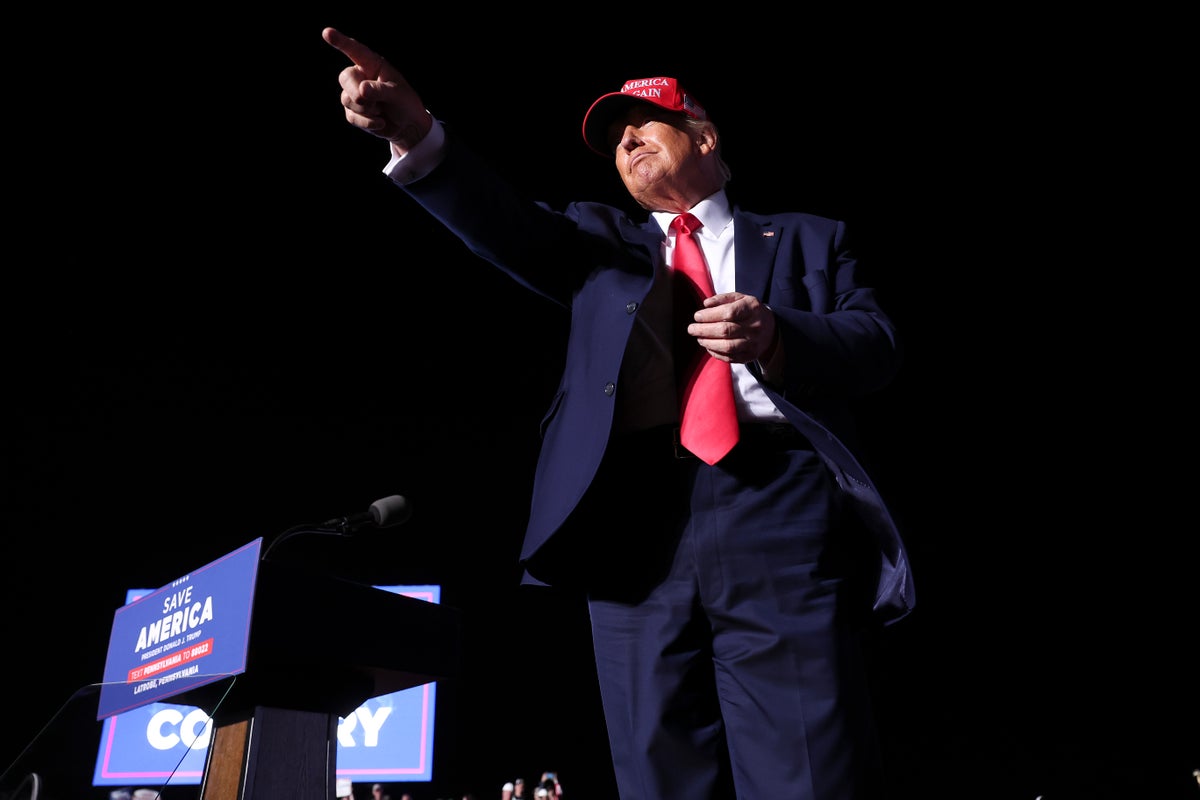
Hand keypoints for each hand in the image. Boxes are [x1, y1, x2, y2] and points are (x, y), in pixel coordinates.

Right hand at [322, 27, 432, 151]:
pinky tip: (381, 122)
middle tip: (377, 104)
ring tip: (382, 110)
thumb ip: (381, 90)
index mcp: (372, 64)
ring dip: (367, 110)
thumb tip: (362, 90)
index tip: (326, 32)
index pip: (355, 50)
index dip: (340, 41)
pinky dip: (368, 122)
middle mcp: (360, 76)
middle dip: (359, 93)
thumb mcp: (398, 94)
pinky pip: (351, 116)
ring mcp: (353, 94)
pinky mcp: (352, 111)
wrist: (407, 126)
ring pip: (347, 99)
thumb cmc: (405, 103)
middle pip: (345, 77)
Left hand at [688, 292, 778, 363]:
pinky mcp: (750, 356)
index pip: (729, 312)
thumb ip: (722, 299)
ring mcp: (754, 343)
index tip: (697, 316)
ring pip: (728, 346)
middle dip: (704, 330)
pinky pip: (730, 358)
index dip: (710, 315)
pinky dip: (716, 353)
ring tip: (698, 338)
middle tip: (691, 329)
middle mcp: (755, 326)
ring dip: (708, 343)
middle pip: (726, 330)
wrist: (770, 328)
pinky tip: (708, 346)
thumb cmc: (749, 311)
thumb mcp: (740, 298)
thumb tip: (705, 304)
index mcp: (752, 308)